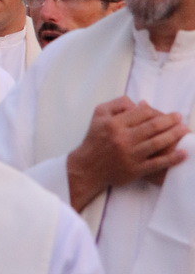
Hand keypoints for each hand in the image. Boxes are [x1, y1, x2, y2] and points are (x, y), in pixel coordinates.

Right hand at [67, 97, 188, 211]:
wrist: (87, 167)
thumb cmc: (95, 139)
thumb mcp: (99, 114)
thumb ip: (117, 104)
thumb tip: (139, 103)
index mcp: (114, 124)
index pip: (140, 113)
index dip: (154, 110)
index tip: (162, 111)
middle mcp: (123, 139)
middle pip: (152, 126)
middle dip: (170, 121)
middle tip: (180, 117)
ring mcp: (130, 155)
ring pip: (157, 143)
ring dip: (174, 135)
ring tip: (185, 130)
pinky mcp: (135, 170)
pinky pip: (157, 163)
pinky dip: (172, 159)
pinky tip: (184, 154)